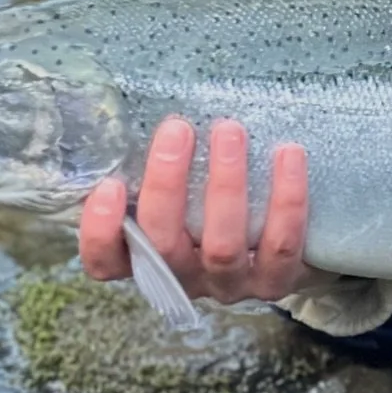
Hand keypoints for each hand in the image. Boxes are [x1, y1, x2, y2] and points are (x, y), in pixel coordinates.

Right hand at [78, 115, 323, 303]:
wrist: (290, 246)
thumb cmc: (217, 204)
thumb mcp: (182, 192)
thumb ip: (163, 167)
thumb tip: (152, 109)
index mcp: (149, 259)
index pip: (106, 262)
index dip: (101, 232)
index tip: (110, 186)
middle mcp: (185, 277)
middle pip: (163, 245)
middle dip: (167, 184)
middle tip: (177, 129)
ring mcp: (230, 284)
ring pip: (222, 246)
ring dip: (225, 184)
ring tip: (230, 130)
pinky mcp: (277, 281)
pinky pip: (280, 244)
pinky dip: (285, 199)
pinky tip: (288, 153)